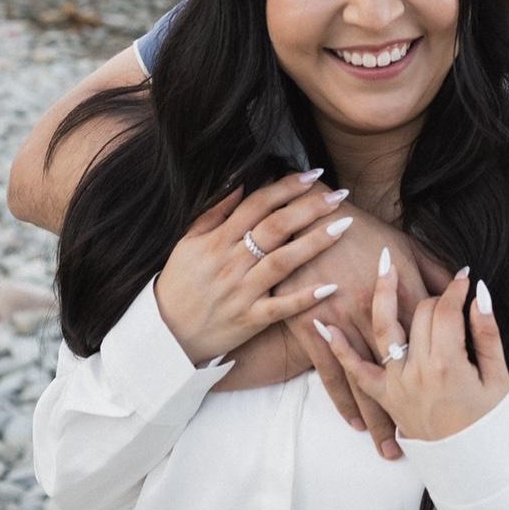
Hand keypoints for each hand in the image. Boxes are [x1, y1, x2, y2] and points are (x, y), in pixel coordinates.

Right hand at [153, 172, 352, 365]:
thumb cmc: (180, 283)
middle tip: (338, 194)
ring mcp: (241, 292)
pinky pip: (280, 309)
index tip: (313, 175)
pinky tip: (330, 285)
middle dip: (309, 208)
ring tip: (343, 226)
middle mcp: (231, 263)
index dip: (286, 187)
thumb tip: (240, 182)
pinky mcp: (249, 320)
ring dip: (315, 243)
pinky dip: (304, 298)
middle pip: (275, 228)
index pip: (257, 205)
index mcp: (217, 241)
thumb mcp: (188, 243)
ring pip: (282, 263)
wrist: (165, 334)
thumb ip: (214, 212)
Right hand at [281, 205, 433, 457]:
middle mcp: (377, 313)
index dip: (443, 367)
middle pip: (399, 371)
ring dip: (376, 419)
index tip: (454, 401)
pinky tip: (354, 425)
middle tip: (420, 444)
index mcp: (403, 290)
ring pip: (366, 382)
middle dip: (409, 410)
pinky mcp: (316, 328)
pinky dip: (343, 403)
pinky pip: (332, 374)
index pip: (430, 337)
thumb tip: (465, 287)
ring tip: (389, 448)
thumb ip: (436, 270)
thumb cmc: (365, 231)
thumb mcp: (408, 244)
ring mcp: (345, 324)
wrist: (314, 220)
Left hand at [325, 260, 508, 442]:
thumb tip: (480, 293)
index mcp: (448, 364)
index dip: (457, 288)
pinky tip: (324, 323)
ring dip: (382, 292)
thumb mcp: (498, 377)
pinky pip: (355, 371)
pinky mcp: (383, 397)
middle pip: (419, 314)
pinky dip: (338, 348)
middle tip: (445, 291)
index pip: (447, 310)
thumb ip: (487, 333)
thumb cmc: (490, 423)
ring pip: (385, 328)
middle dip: (432, 294)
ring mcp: (396, 384)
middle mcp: (416, 371)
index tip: (466, 276)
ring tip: (382, 262)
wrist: (474, 468)